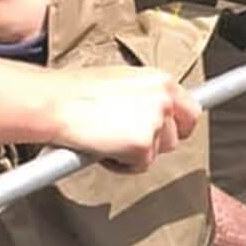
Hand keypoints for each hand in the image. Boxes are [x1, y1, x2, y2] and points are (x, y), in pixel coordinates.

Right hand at [49, 65, 201, 170]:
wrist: (54, 102)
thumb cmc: (76, 91)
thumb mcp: (122, 82)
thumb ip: (145, 97)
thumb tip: (154, 113)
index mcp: (161, 80)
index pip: (191, 109)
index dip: (178, 125)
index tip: (171, 132)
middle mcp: (164, 99)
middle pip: (180, 134)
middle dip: (159, 142)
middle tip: (131, 142)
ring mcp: (155, 122)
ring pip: (160, 151)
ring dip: (137, 152)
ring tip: (108, 140)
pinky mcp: (143, 145)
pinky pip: (140, 166)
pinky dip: (122, 164)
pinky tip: (102, 149)